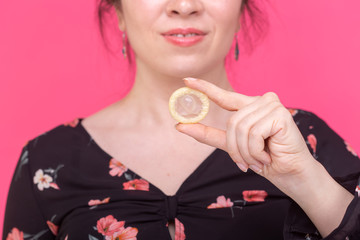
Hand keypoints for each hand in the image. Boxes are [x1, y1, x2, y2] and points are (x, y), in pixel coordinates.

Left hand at [176, 78, 314, 184]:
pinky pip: (253, 133)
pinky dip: (255, 151)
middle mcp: (261, 101)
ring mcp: (271, 104)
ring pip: (240, 128)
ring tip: (259, 160)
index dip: (205, 88)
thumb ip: (208, 134)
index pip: (225, 96)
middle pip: (231, 121)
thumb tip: (180, 126)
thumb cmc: (264, 159)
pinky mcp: (280, 113)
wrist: (290, 174)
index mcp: (250, 106)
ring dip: (246, 152)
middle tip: (246, 163)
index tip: (186, 80)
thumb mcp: (232, 146)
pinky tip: (268, 156)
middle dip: (235, 148)